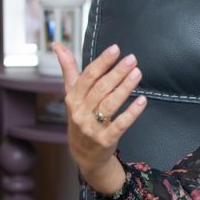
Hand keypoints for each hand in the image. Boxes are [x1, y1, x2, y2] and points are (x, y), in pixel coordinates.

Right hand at [53, 42, 146, 184]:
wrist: (84, 154)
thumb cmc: (81, 118)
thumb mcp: (72, 95)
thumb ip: (69, 70)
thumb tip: (58, 46)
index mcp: (73, 98)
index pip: (87, 77)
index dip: (101, 62)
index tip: (115, 49)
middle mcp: (80, 112)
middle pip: (100, 89)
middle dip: (117, 72)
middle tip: (132, 59)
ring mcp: (91, 127)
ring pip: (110, 104)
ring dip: (125, 87)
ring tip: (137, 73)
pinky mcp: (105, 140)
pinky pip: (120, 124)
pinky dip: (131, 112)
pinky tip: (142, 101)